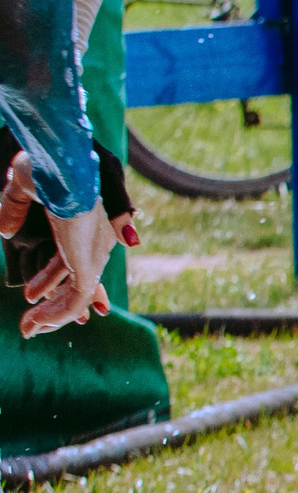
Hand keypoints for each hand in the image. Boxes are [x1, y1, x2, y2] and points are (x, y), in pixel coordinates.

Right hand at [1, 152, 135, 338]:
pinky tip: (34, 323)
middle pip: (78, 284)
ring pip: (76, 298)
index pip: (73, 263)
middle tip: (33, 318)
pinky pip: (75, 300)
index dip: (53, 282)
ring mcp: (93, 255)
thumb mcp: (24, 189)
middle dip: (54, 303)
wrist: (62, 165)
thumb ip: (14, 209)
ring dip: (50, 316)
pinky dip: (55, 315)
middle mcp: (93, 243)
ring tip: (27, 328)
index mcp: (83, 226)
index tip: (33, 295)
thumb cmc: (45, 166)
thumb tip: (5, 233)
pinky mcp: (88, 265)